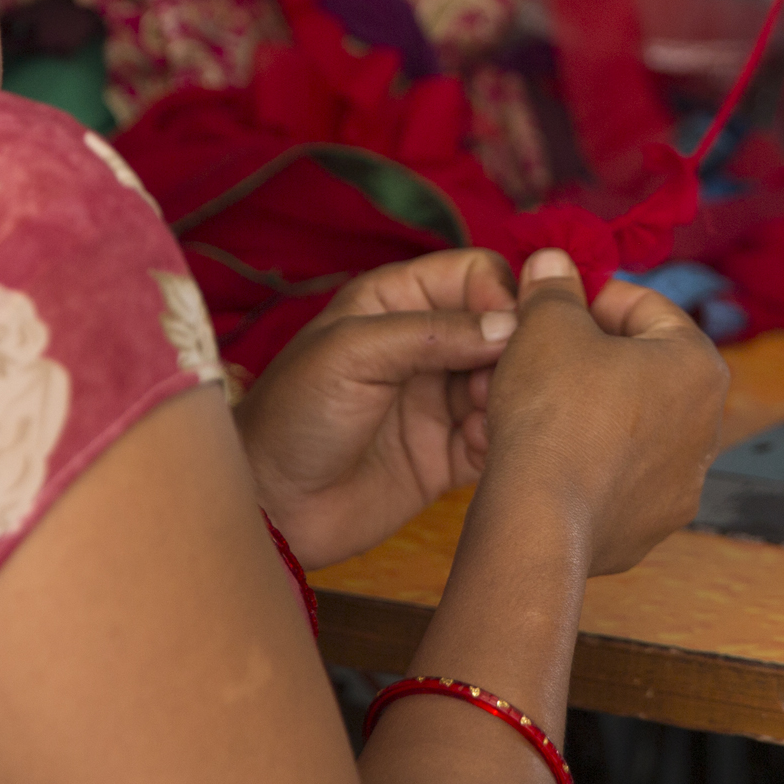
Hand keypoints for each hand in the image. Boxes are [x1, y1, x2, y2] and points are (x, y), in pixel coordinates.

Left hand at [233, 247, 519, 567]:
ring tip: (483, 414)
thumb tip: (510, 325)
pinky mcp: (449, 453)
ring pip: (506, 380)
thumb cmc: (292, 415)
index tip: (512, 329)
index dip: (501, 295)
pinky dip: (502, 437)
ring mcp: (440, 399)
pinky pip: (498, 435)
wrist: (270, 509)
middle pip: (501, 326)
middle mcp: (426, 345)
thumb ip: (432, 333)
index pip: (475, 275)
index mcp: (397, 302)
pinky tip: (478, 445)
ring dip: (508, 394)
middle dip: (513, 348)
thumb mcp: (352, 353)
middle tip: (502, 379)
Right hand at [479, 249, 730, 576]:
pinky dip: (589, 462)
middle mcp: (709, 428)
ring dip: (590, 410)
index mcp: (700, 366)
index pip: (647, 308)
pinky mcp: (650, 526)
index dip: (593, 297)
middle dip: (591, 355)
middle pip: (643, 368)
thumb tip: (554, 261)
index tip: (553, 302)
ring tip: (538, 407)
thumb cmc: (554, 411)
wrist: (540, 519)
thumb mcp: (547, 325)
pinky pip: (618, 477)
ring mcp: (682, 485)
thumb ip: (556, 286)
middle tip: (539, 352)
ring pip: (630, 426)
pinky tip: (548, 457)